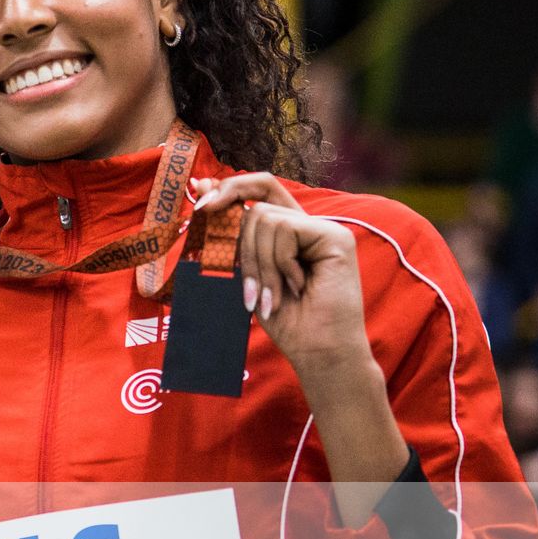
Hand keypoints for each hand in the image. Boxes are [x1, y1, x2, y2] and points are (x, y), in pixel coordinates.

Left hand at [188, 173, 373, 379]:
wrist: (316, 351)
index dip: (229, 188)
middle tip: (250, 290)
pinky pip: (286, 231)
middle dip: (240, 247)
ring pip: (265, 219)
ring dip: (260, 265)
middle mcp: (307, 225)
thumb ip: (231, 234)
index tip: (201, 203)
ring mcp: (325, 229)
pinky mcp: (336, 236)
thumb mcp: (246, 272)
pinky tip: (298, 287)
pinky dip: (280, 264)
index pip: (258, 188)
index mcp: (287, 231)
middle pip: (255, 205)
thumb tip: (203, 187)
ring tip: (274, 296)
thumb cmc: (283, 319)